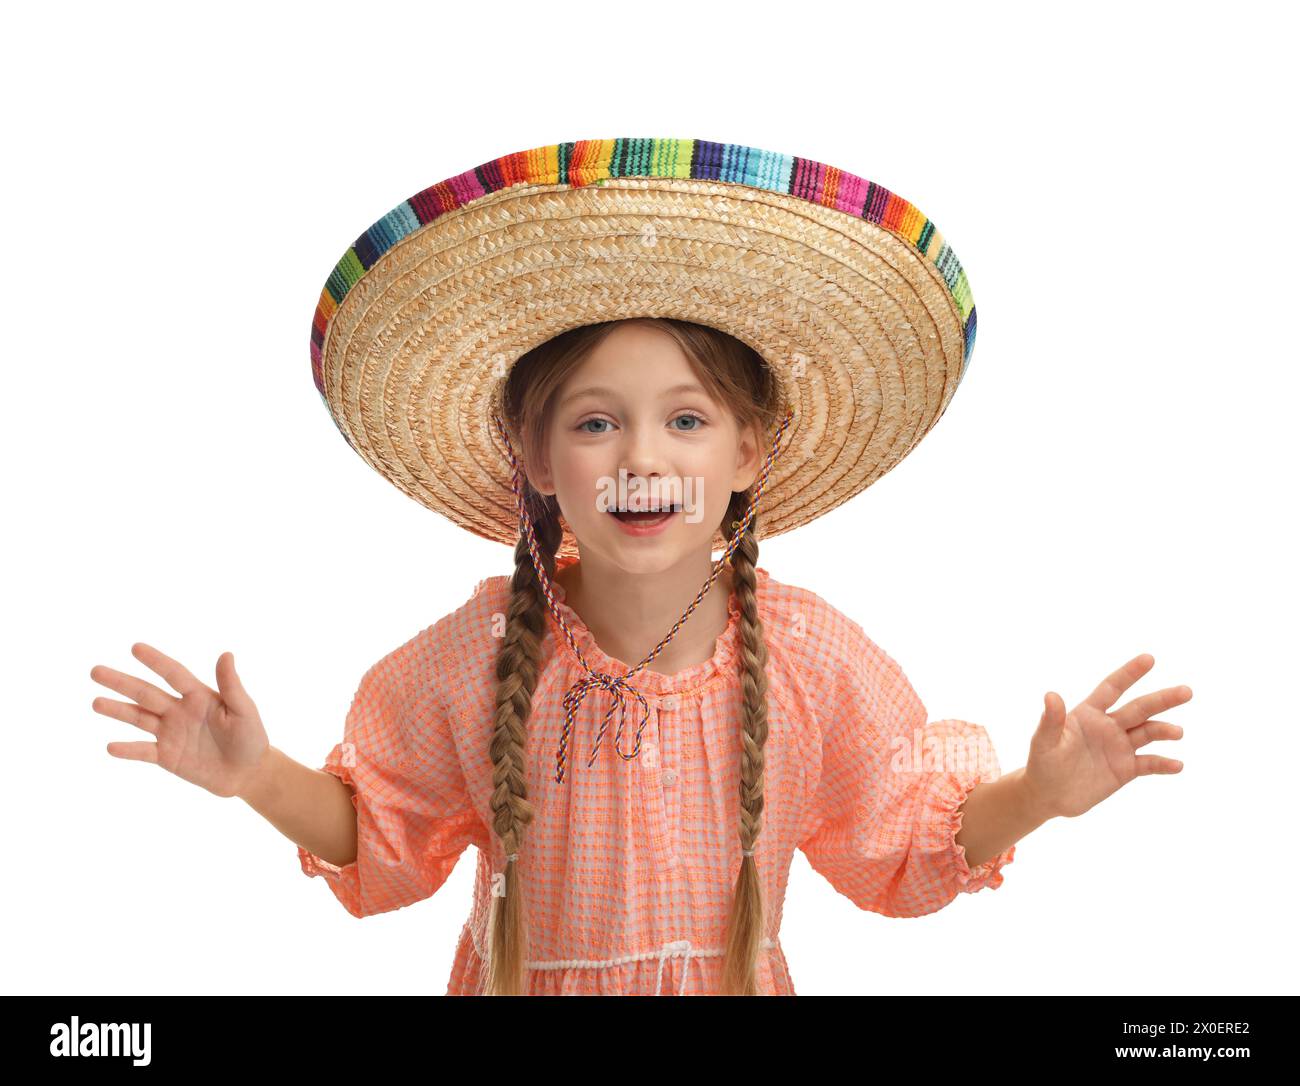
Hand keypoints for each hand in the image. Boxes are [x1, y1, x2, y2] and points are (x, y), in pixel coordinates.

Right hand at [90, 643, 270, 798]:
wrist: (248, 773)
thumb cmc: (251, 737)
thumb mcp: (244, 710)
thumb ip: (231, 685)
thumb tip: (226, 653)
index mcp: (199, 696)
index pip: (173, 674)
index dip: (155, 661)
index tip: (135, 647)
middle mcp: (179, 711)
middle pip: (146, 693)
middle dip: (121, 682)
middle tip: (95, 671)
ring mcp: (171, 733)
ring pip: (139, 718)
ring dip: (117, 710)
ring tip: (95, 702)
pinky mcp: (167, 757)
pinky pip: (143, 752)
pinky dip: (128, 750)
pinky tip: (111, 747)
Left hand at [1023, 654, 1188, 819]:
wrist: (1048, 795)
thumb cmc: (1041, 763)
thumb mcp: (1044, 742)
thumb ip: (1051, 720)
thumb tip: (1050, 694)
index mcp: (1088, 713)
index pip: (1112, 688)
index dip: (1129, 673)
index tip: (1149, 659)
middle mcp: (1108, 726)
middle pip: (1139, 708)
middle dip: (1162, 699)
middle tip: (1186, 691)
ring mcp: (1119, 747)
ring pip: (1148, 733)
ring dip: (1164, 730)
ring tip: (1177, 732)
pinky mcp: (1125, 769)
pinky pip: (1149, 764)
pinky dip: (1163, 764)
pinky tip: (1177, 765)